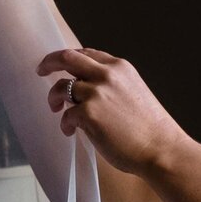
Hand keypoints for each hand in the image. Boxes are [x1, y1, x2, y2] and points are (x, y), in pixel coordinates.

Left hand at [40, 46, 187, 176]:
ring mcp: (97, 93)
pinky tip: (71, 132)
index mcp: (120, 68)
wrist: (160, 148)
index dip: (69, 58)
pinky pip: (65, 115)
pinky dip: (65, 124)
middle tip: (40, 71)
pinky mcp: (88, 113)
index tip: (57, 64)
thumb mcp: (133, 93)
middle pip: (67, 58)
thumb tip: (85, 88)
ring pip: (61, 87)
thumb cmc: (149, 128)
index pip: (87, 53)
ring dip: (54, 99)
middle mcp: (107, 75)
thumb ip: (112, 85)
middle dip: (49, 62)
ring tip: (57, 111)